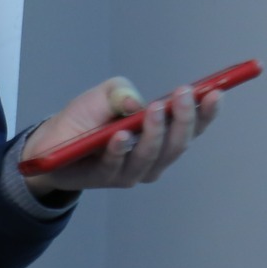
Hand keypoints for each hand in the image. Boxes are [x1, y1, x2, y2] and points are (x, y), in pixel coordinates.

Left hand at [18, 76, 219, 193]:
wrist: (50, 143)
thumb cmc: (85, 118)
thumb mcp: (105, 94)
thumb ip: (121, 90)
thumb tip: (135, 104)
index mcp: (160, 137)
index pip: (191, 127)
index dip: (206, 113)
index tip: (216, 93)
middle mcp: (152, 158)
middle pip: (177, 144)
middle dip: (184, 119)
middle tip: (184, 95)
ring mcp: (130, 171)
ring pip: (151, 156)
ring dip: (155, 133)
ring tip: (156, 111)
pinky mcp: (105, 177)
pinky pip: (116, 165)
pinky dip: (119, 150)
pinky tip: (120, 136)